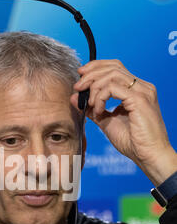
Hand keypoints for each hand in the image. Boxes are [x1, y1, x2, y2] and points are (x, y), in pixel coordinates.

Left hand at [70, 59, 176, 184]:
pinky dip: (101, 97)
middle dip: (91, 74)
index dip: (95, 68)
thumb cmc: (133, 143)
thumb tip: (75, 98)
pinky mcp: (139, 99)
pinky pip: (113, 88)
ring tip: (89, 104)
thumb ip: (92, 109)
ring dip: (95, 86)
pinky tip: (98, 111)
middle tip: (78, 87)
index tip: (80, 77)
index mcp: (136, 90)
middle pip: (113, 67)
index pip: (115, 68)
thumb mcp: (107, 122)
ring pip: (112, 74)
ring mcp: (142, 91)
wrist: (149, 156)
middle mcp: (142, 87)